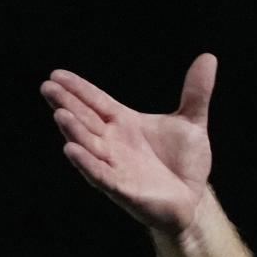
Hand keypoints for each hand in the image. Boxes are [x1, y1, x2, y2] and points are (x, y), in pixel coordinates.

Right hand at [40, 54, 217, 234]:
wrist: (193, 199)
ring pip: (90, 146)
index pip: (97, 102)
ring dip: (74, 131)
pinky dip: (87, 164)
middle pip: (86, 120)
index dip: (78, 89)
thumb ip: (196, 92)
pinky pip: (101, 175)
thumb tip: (208, 57)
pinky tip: (72, 150)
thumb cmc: (184, 162)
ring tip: (60, 114)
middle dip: (67, 104)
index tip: (56, 74)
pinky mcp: (123, 189)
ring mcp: (116, 166)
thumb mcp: (193, 122)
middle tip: (48, 86)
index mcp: (126, 124)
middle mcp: (114, 143)